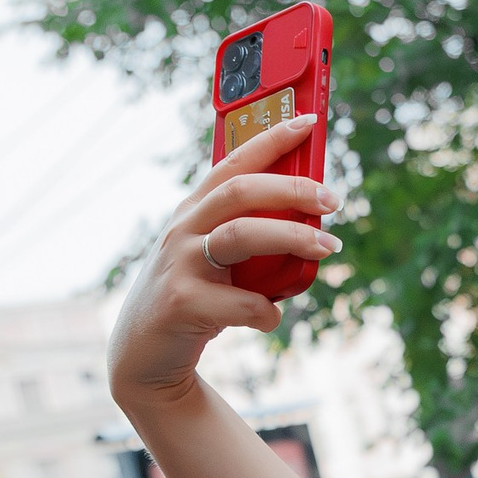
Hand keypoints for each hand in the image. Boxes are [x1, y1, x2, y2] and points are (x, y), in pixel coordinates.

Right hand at [107, 113, 343, 407]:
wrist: (144, 355)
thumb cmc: (193, 298)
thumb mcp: (213, 258)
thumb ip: (248, 236)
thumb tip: (313, 222)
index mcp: (194, 210)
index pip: (234, 162)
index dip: (271, 139)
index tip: (309, 122)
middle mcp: (183, 229)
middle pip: (241, 191)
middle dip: (292, 189)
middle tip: (333, 200)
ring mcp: (179, 264)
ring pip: (242, 235)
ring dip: (292, 238)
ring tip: (328, 248)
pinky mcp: (181, 303)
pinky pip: (242, 303)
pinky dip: (268, 311)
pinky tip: (272, 317)